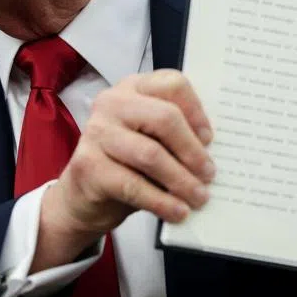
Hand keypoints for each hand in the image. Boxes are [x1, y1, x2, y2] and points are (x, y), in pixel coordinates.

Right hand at [34, 70, 214, 269]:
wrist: (83, 196)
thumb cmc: (127, 162)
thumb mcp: (152, 139)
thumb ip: (175, 135)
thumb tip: (213, 152)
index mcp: (133, 87)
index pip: (173, 84)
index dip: (196, 111)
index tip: (210, 139)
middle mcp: (111, 103)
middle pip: (165, 118)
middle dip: (192, 150)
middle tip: (209, 174)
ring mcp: (96, 132)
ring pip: (151, 154)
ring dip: (181, 180)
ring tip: (199, 198)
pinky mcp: (88, 166)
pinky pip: (133, 185)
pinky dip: (161, 202)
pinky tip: (177, 212)